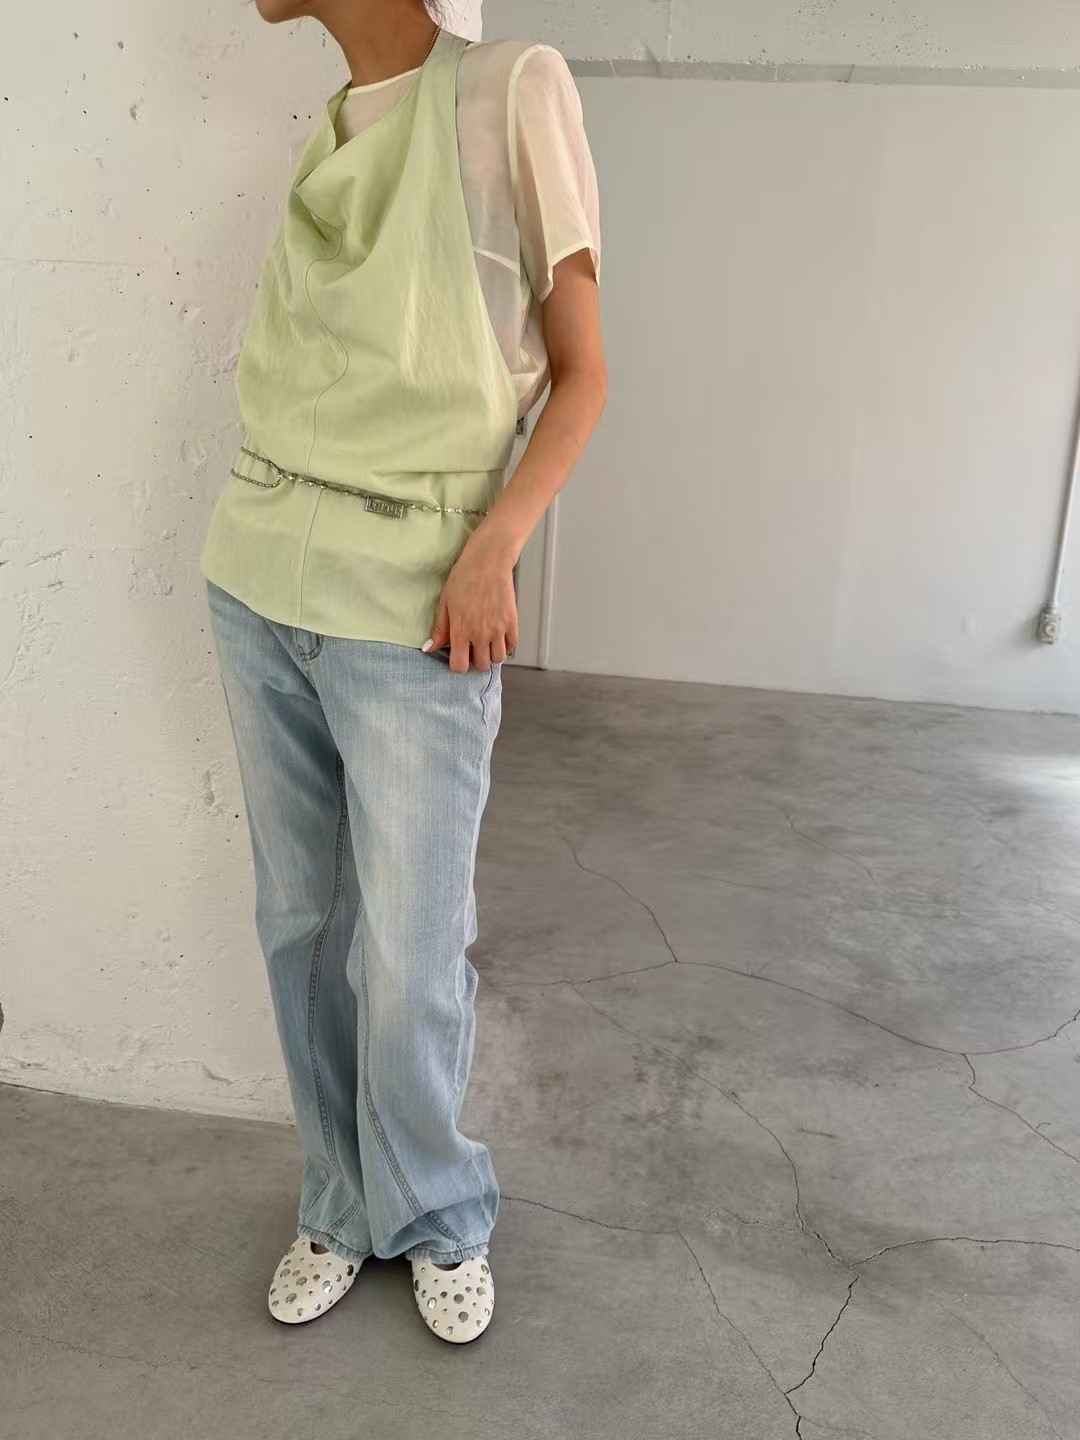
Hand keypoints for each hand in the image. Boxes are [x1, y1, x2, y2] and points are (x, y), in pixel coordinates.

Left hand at [423, 539, 517, 673]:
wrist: (488, 561)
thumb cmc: (464, 577)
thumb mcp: (445, 603)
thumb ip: (440, 629)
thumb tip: (430, 648)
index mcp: (461, 630)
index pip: (460, 666)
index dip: (458, 664)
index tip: (458, 656)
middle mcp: (480, 634)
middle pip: (481, 665)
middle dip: (475, 660)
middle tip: (472, 648)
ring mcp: (498, 629)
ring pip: (497, 659)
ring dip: (491, 654)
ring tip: (486, 643)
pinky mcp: (512, 623)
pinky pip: (511, 646)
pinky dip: (505, 646)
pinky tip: (498, 637)